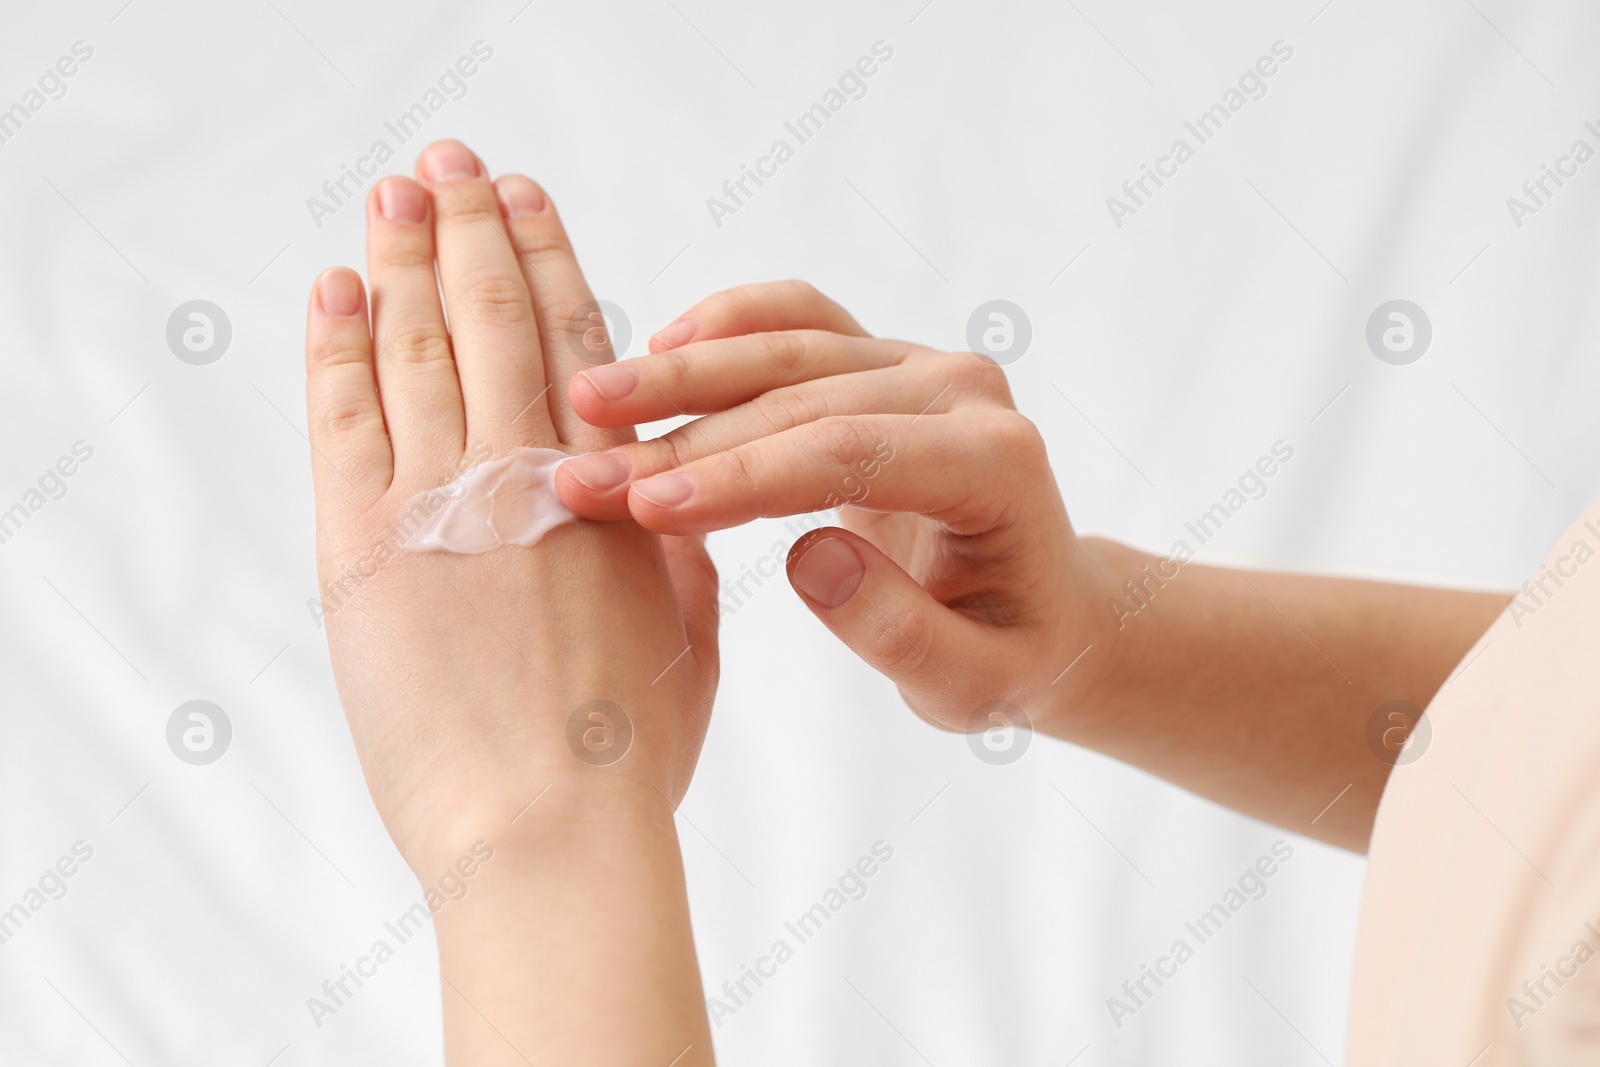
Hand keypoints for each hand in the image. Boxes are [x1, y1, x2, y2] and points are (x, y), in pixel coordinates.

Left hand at [303, 140, 718, 874]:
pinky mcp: (365, 543)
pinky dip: (338, 344)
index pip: (576, 338)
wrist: (551, 821)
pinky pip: (344, 416)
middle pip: (491, 314)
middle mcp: (527, 466)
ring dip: (402, 257)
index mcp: (611, 484)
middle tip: (449, 164)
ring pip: (416, 343)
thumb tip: (672, 502)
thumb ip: (675, 551)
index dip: (546, 257)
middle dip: (468, 227)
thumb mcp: (688, 637)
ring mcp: (441, 497)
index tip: (524, 200)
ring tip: (394, 195)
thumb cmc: (630, 748)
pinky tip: (337, 289)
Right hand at [553, 281, 1124, 738]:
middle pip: (803, 394)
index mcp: (994, 463)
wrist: (1044, 607)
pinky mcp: (885, 360)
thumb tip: (810, 559)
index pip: (845, 453)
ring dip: (682, 374)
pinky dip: (728, 322)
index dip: (737, 477)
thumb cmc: (1007, 654)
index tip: (642, 509)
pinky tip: (656, 343)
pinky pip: (800, 319)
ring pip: (789, 345)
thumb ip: (899, 632)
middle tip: (577, 475)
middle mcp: (961, 392)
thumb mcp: (971, 683)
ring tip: (586, 404)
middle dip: (682, 437)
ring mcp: (922, 366)